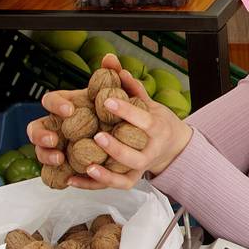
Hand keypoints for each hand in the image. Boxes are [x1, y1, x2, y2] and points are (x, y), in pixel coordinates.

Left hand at [26, 53, 192, 189]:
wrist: (174, 146)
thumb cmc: (157, 121)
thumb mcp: (147, 102)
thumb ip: (129, 85)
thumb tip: (111, 62)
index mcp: (157, 128)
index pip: (143, 121)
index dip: (126, 111)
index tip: (106, 101)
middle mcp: (151, 151)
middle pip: (135, 156)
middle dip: (116, 147)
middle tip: (98, 136)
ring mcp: (141, 168)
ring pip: (125, 176)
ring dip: (106, 174)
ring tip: (87, 165)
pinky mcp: (132, 179)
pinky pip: (114, 186)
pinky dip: (94, 185)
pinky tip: (73, 179)